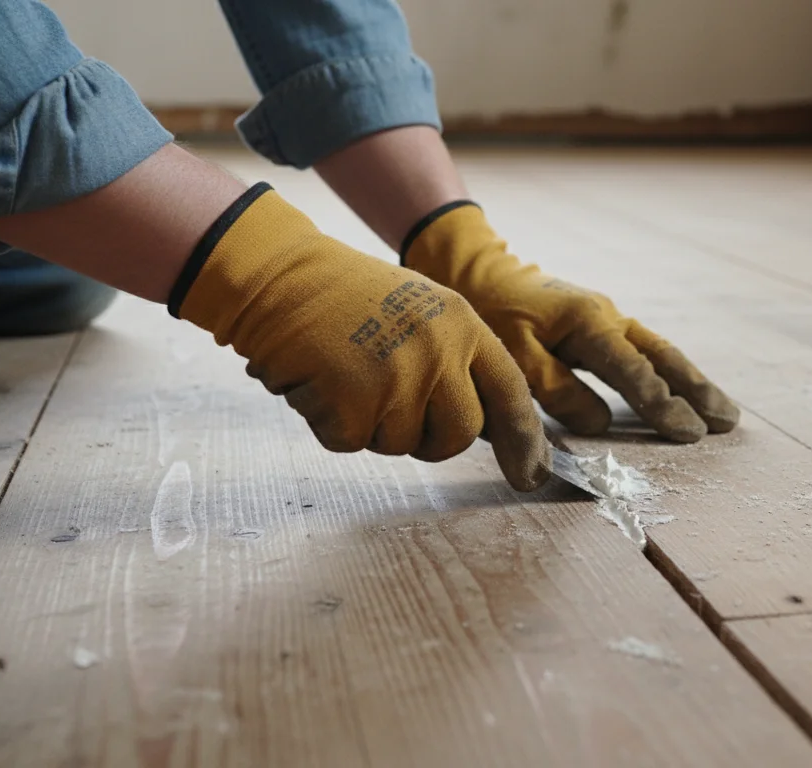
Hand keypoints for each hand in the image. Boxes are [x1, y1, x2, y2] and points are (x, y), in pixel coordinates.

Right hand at [171, 185, 550, 490]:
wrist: (279, 277)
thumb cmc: (347, 298)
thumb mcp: (423, 312)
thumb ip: (457, 359)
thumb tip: (484, 424)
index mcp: (463, 325)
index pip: (511, 393)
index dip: (524, 440)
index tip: (533, 474)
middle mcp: (439, 352)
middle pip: (459, 435)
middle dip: (431, 438)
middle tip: (393, 405)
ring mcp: (398, 380)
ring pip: (402, 444)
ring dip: (374, 425)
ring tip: (350, 374)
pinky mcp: (353, 404)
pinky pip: (353, 442)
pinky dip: (333, 423)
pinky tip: (323, 381)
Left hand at [403, 203, 738, 442]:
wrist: (477, 271)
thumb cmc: (491, 313)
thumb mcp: (513, 353)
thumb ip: (555, 390)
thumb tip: (597, 424)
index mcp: (589, 323)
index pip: (633, 372)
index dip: (661, 405)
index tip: (688, 432)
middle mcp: (608, 317)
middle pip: (663, 358)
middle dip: (697, 391)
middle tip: (728, 423)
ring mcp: (608, 319)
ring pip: (660, 353)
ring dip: (692, 382)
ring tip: (723, 412)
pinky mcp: (600, 325)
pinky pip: (645, 352)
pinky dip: (669, 372)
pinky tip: (683, 390)